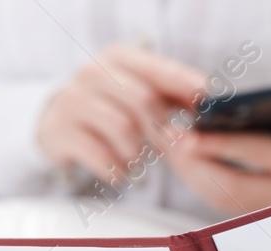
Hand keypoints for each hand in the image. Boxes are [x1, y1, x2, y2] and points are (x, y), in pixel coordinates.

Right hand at [37, 44, 203, 183]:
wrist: (58, 125)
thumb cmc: (111, 109)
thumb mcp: (138, 93)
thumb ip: (173, 96)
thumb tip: (212, 108)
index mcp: (119, 57)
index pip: (157, 68)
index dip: (184, 84)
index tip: (207, 102)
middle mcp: (93, 72)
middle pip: (143, 100)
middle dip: (162, 128)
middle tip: (170, 147)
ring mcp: (73, 100)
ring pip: (124, 129)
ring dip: (139, 153)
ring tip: (138, 160)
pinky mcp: (60, 131)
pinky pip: (101, 156)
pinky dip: (118, 170)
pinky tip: (120, 173)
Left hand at [165, 89, 270, 214]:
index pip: (260, 154)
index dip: (223, 144)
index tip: (190, 133)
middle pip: (232, 186)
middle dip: (194, 163)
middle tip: (166, 137)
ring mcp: (268, 211)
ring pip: (221, 198)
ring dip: (189, 172)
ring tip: (164, 142)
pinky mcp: (253, 216)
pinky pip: (219, 201)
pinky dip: (196, 179)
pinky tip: (176, 157)